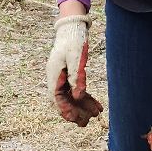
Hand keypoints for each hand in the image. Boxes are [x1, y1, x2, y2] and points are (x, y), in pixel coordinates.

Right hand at [46, 10, 102, 125]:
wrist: (72, 29)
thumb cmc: (73, 41)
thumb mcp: (76, 59)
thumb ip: (77, 78)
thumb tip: (79, 96)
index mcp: (54, 77)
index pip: (58, 99)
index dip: (67, 111)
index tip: (77, 120)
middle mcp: (56, 80)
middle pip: (64, 102)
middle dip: (76, 112)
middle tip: (88, 122)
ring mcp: (62, 79)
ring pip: (72, 98)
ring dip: (83, 107)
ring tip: (96, 114)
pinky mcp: (69, 77)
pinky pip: (77, 91)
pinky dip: (86, 98)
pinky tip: (97, 105)